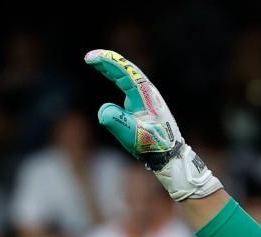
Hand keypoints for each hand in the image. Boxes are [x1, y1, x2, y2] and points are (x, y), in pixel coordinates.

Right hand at [85, 49, 221, 201]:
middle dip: (108, 62)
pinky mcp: (145, 104)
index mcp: (146, 96)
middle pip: (126, 70)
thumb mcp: (135, 137)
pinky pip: (130, 85)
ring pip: (128, 76)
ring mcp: (148, 98)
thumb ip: (119, 123)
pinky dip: (118, 77)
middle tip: (89, 58)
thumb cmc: (154, 146)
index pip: (125, 73)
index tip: (91, 58)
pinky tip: (111, 76)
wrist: (170, 155)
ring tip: (95, 62)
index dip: (108, 63)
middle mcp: (148, 93)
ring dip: (112, 68)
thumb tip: (103, 111)